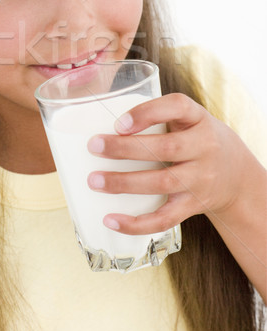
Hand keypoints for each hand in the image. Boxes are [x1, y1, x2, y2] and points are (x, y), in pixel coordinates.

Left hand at [87, 93, 253, 234]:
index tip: (119, 122)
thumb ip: (157, 115)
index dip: (147, 113)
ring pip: (161, 183)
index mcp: (198, 118)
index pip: (177, 107)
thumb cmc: (197, 139)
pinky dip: (136, 224)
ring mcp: (200, 179)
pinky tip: (111, 220)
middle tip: (94, 146)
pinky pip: (165, 218)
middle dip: (125, 148)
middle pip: (165, 148)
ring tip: (94, 180)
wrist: (237, 174)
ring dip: (124, 183)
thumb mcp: (188, 118)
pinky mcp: (193, 205)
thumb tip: (102, 125)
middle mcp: (204, 147)